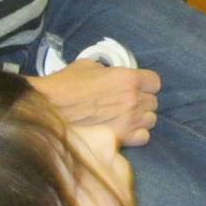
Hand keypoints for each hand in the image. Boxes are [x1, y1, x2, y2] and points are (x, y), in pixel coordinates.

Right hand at [29, 60, 159, 145]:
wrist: (50, 109)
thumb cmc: (66, 85)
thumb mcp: (89, 66)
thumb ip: (108, 71)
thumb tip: (111, 75)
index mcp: (128, 78)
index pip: (155, 82)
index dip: (146, 84)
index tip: (137, 86)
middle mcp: (133, 100)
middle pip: (153, 102)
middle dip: (143, 102)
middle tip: (127, 103)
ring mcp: (129, 121)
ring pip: (151, 120)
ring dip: (141, 119)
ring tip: (126, 118)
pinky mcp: (122, 139)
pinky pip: (143, 138)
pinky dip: (137, 135)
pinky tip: (125, 131)